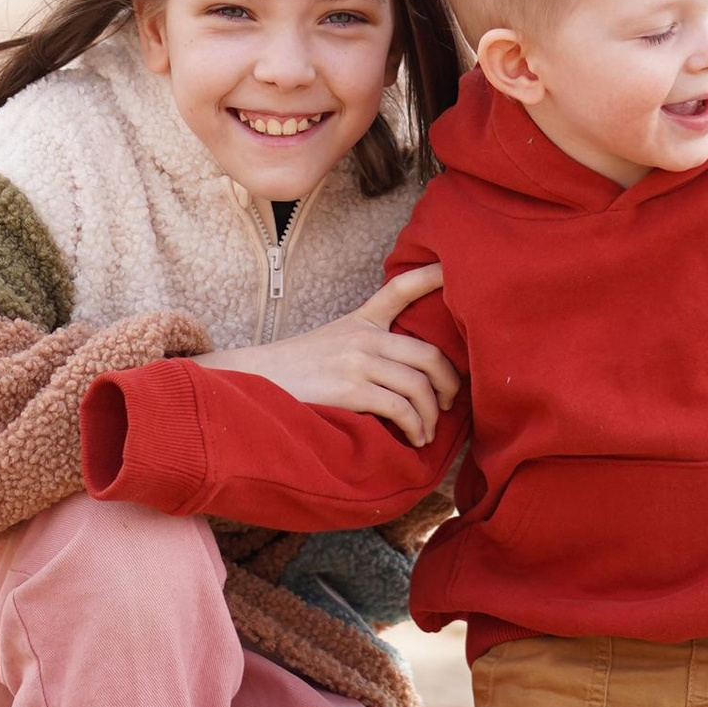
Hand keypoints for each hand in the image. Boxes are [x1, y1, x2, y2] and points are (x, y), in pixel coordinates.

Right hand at [205, 264, 459, 447]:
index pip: (400, 289)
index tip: (452, 269)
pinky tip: (414, 437)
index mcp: (360, 320)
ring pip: (418, 385)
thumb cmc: (295, 370)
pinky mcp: (350, 389)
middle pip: (428, 353)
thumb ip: (366, 345)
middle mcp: (364, 336)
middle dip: (450, 382)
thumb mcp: (332, 341)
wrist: (255, 381)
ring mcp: (357, 362)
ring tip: (428, 431)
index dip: (430, 276)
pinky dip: (415, 426)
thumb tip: (408, 371)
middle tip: (452, 402)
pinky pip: (400, 408)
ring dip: (432, 414)